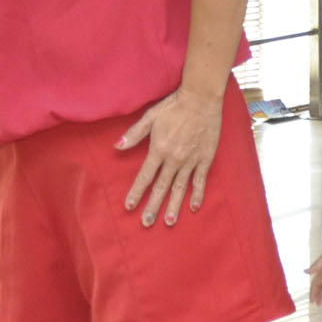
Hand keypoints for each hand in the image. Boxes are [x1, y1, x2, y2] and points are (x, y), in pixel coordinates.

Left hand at [116, 90, 222, 225]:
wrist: (201, 99)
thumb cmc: (174, 106)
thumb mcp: (150, 117)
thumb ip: (134, 134)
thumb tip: (117, 146)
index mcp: (159, 150)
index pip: (145, 177)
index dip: (136, 193)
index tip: (129, 207)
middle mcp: (174, 159)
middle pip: (161, 188)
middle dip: (152, 207)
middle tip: (146, 223)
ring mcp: (191, 160)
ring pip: (180, 188)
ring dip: (173, 206)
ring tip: (168, 222)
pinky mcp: (205, 159)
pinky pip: (200, 180)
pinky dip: (197, 194)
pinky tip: (193, 207)